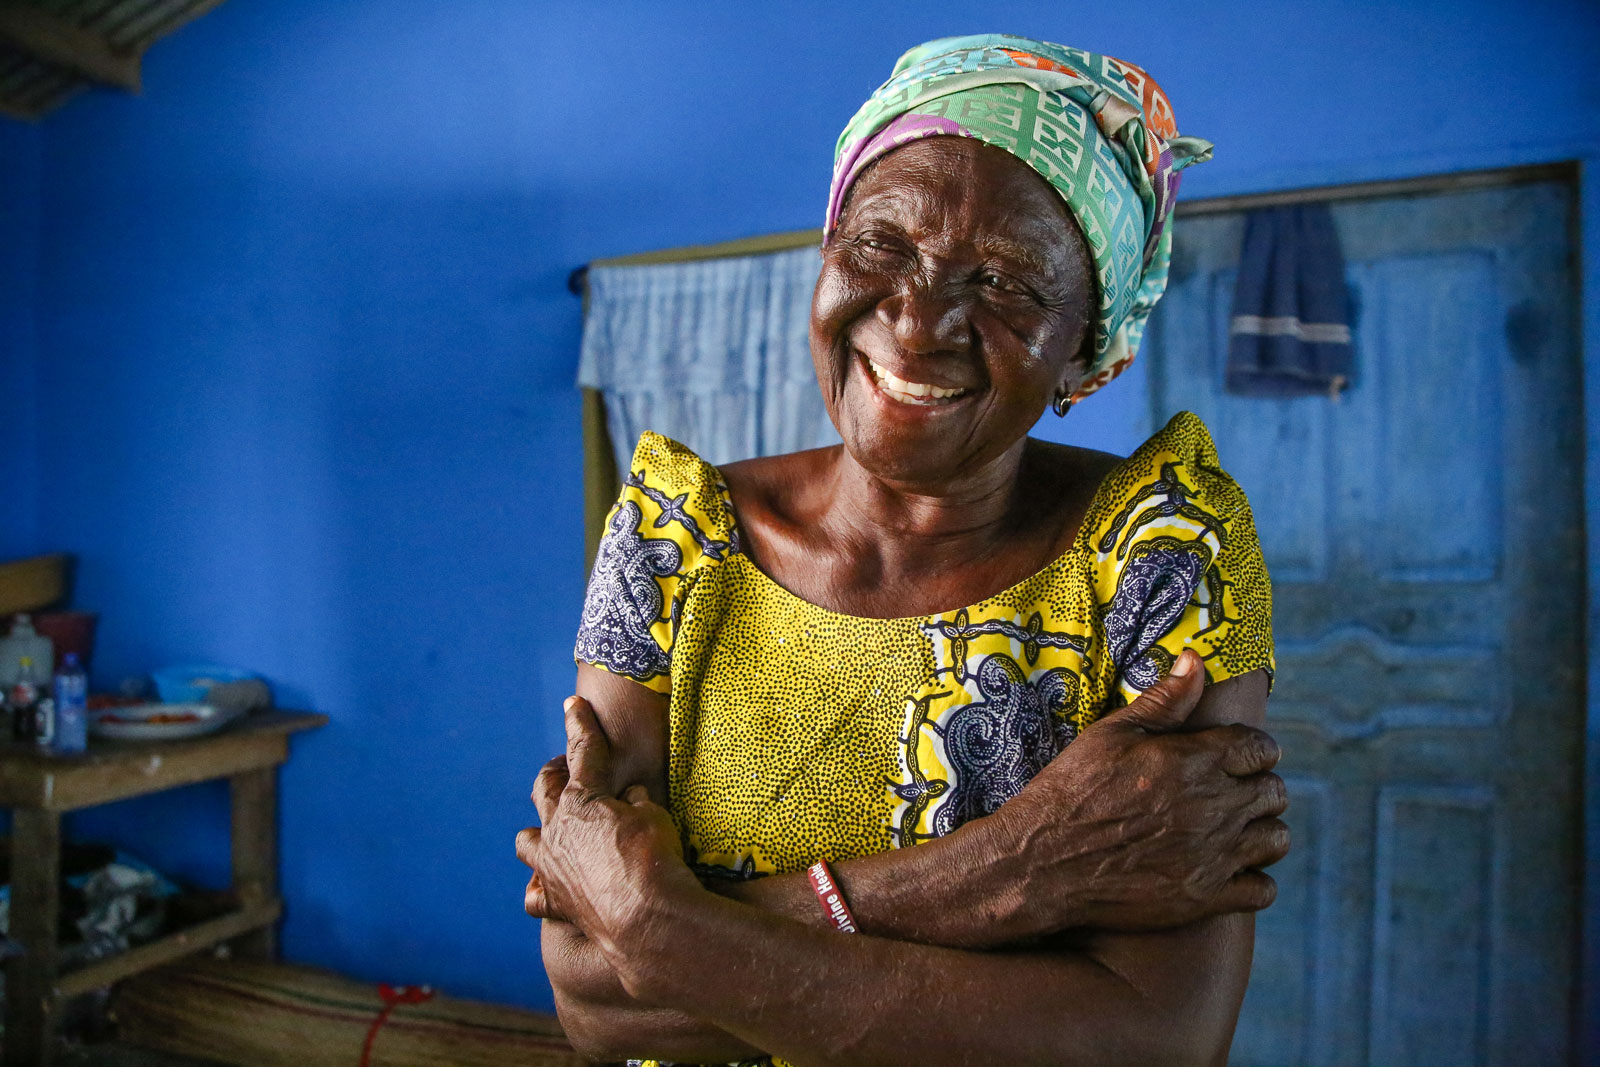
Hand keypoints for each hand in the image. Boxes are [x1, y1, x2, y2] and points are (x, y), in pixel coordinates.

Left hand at [520, 697, 702, 958]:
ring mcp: (551, 866)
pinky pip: (535, 896)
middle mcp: (558, 828)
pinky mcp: (556, 902)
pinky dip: (542, 889)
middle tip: (568, 767)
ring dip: (539, 831)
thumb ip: (637, 802)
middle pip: (545, 789)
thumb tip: (631, 797)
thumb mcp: (654, 816)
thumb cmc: (654, 856)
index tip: (573, 703)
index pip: (583, 751)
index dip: (580, 724)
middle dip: (555, 773)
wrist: (644, 917)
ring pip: (527, 841)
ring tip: (555, 830)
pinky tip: (552, 888)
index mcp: (583, 798)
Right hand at [980, 651, 1288, 938]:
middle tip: (1234, 793)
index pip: (1262, 748)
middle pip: (1275, 793)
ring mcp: (1214, 856)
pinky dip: (1254, 881)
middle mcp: (1214, 807)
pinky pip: (1264, 891)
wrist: (1044, 862)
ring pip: (1276, 840)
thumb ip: (1163, 699)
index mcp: (1195, 761)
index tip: (1239, 756)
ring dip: (1261, 832)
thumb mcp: (1110, 734)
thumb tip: (1196, 659)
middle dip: (1260, 787)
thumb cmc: (1072, 790)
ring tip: (1236, 831)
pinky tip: (1229, 871)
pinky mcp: (1206, 898)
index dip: (1255, 749)